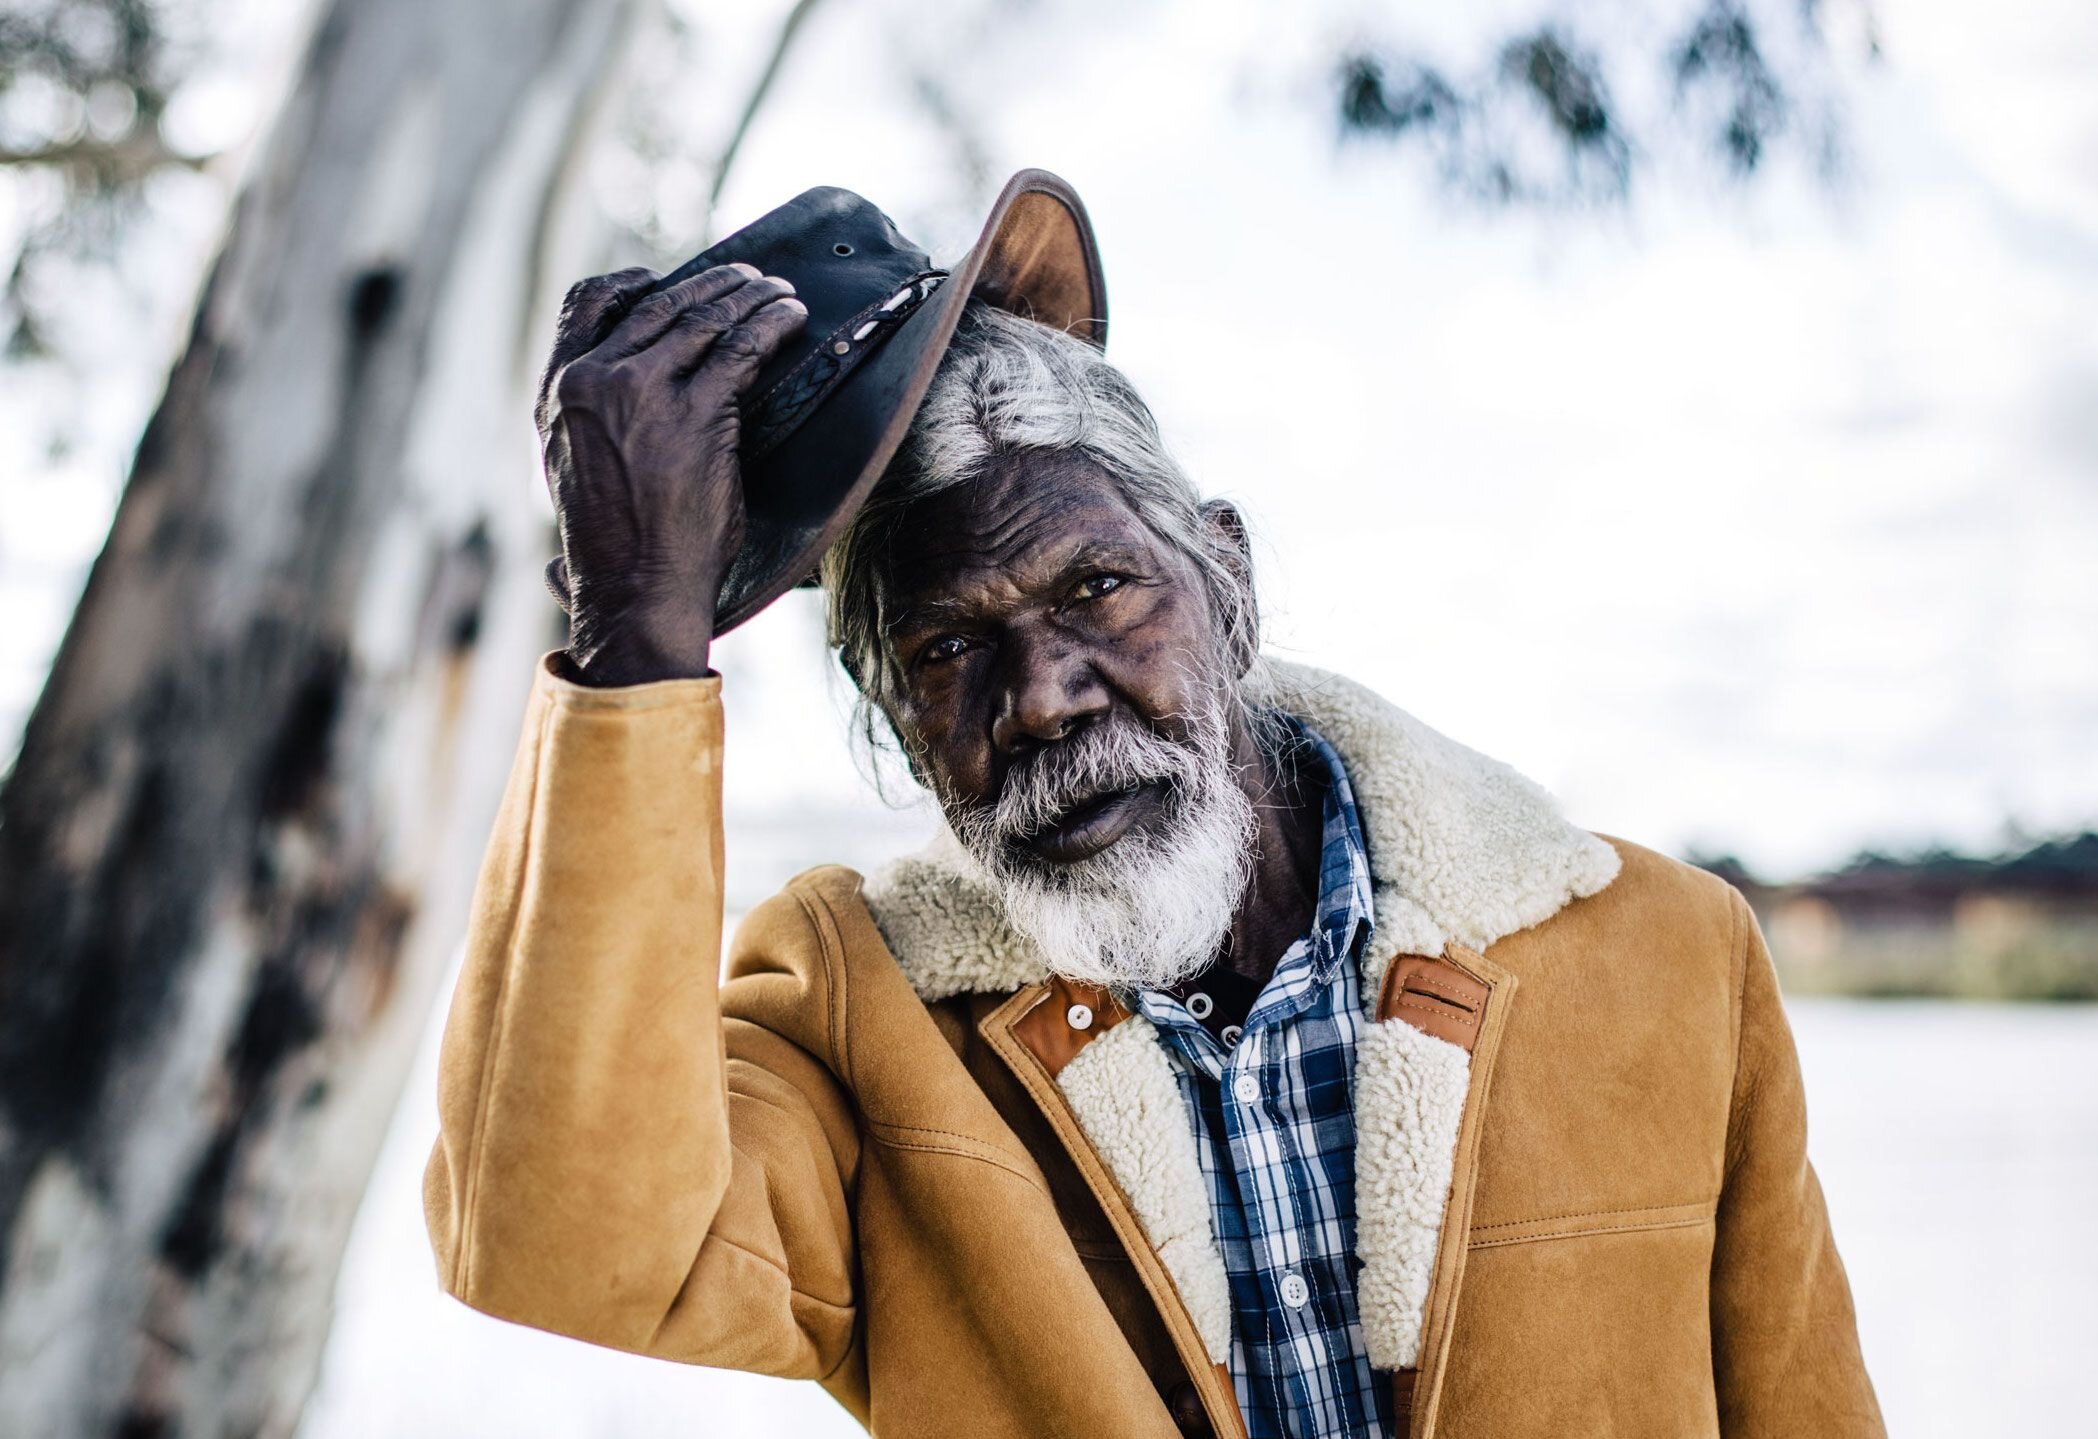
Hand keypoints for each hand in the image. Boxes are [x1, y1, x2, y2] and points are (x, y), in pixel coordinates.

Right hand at [535, 262, 806, 684]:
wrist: (634, 588)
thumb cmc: (614, 544)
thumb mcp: (571, 468)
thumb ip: (589, 419)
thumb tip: (613, 395)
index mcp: (557, 389)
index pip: (588, 302)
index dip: (635, 282)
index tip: (668, 279)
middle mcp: (593, 380)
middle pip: (659, 303)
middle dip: (712, 285)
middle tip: (748, 278)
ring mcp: (642, 392)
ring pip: (703, 318)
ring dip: (749, 297)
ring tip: (778, 294)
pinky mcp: (694, 413)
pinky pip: (742, 348)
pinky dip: (772, 325)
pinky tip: (791, 319)